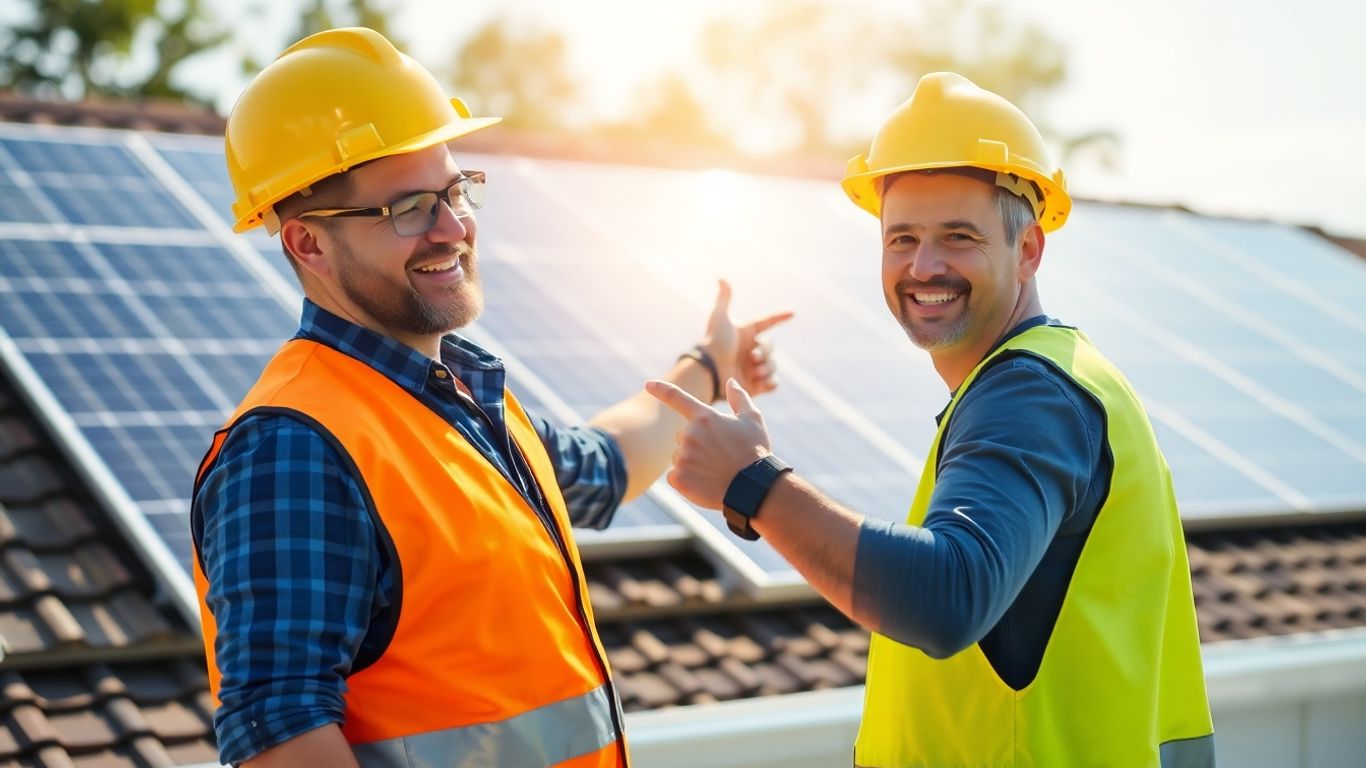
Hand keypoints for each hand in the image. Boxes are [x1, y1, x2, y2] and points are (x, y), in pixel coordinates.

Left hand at [645, 378, 771, 509]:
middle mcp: (689, 434)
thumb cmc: (755, 452)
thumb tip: (730, 381)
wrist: (754, 487)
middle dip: (696, 444)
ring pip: (680, 457)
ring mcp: (683, 457)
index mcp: (704, 417)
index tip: (648, 384)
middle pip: (682, 436)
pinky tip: (704, 483)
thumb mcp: (753, 420)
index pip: (677, 398)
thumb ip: (739, 398)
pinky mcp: (678, 478)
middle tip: (718, 455)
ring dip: (692, 463)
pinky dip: (686, 480)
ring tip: (714, 471)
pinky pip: (674, 476)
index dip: (661, 390)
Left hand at [700, 279, 793, 396]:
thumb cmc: (714, 342)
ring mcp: (753, 368)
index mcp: (746, 334)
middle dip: (765, 351)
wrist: (710, 370)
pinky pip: (773, 383)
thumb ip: (723, 299)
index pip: (767, 322)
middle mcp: (750, 350)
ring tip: (755, 371)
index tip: (792, 313)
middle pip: (771, 347)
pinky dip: (770, 382)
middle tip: (753, 357)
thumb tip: (721, 278)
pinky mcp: (755, 386)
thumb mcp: (719, 318)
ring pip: (773, 366)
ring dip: (767, 367)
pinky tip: (761, 381)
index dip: (779, 317)